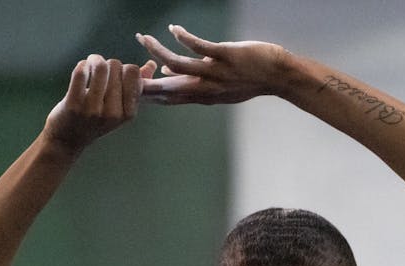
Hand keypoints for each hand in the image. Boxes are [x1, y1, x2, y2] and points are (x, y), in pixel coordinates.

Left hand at [43, 55, 157, 150]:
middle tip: (99, 72)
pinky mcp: (73, 105)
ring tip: (90, 65)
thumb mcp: (119, 108)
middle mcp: (113, 113)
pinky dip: (82, 65)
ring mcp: (93, 110)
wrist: (68, 139)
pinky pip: (81, 72)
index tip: (115, 77)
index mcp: (128, 113)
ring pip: (100, 66)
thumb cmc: (96, 119)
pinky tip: (82, 70)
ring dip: (94, 59)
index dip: (123, 68)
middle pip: (116, 65)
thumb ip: (135, 87)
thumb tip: (152, 64)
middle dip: (108, 64)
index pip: (133, 72)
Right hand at [136, 25, 287, 104]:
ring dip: (158, 52)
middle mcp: (207, 87)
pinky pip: (200, 47)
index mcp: (204, 95)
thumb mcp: (221, 87)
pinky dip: (184, 37)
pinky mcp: (226, 56)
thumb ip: (194, 82)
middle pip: (169, 87)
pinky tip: (173, 29)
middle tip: (124, 71)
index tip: (130, 89)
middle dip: (147, 79)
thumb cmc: (251, 79)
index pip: (170, 97)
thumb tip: (169, 73)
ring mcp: (216, 72)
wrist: (280, 77)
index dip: (150, 93)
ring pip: (179, 65)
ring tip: (143, 39)